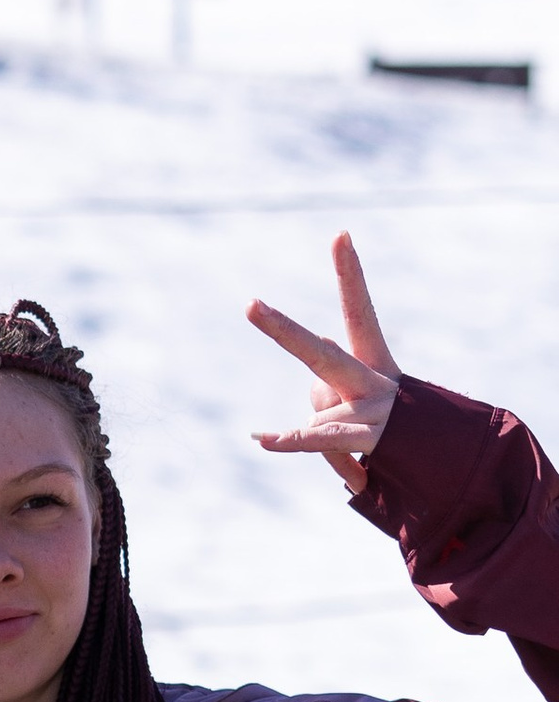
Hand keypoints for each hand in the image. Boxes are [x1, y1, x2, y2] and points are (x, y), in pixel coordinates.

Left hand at [246, 232, 401, 492]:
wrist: (450, 466)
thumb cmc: (397, 439)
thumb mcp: (358, 416)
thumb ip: (324, 403)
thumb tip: (288, 417)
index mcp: (375, 363)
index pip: (359, 311)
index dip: (350, 274)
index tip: (341, 235)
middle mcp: (374, 379)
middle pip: (321, 354)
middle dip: (283, 331)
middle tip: (250, 306)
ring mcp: (375, 408)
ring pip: (319, 416)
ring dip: (323, 438)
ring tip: (355, 447)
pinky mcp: (373, 438)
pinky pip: (321, 439)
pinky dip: (291, 441)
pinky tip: (262, 439)